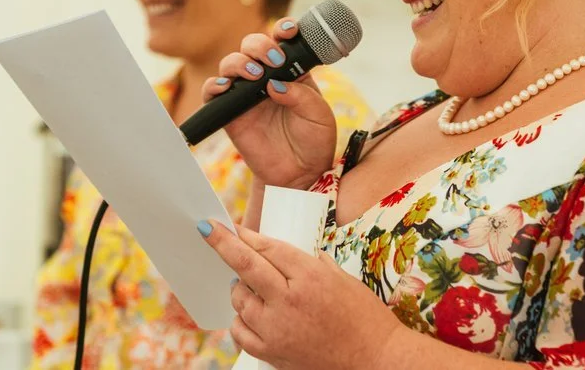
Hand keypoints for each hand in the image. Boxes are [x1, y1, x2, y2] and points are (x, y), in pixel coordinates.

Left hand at [199, 221, 405, 369]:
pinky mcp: (272, 353)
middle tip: (208, 231)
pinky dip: (240, 320)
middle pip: (247, 267)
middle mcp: (289, 301)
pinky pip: (241, 332)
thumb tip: (294, 254)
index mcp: (311, 277)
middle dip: (223, 244)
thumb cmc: (366, 319)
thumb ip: (316, 264)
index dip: (249, 235)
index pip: (270, 248)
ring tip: (246, 284)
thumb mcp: (344, 280)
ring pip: (240, 300)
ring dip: (238, 288)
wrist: (376, 360)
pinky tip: (247, 313)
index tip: (232, 227)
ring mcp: (278, 329)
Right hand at [203, 19, 335, 188]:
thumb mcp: (318, 116)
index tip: (290, 31)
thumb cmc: (313, 141)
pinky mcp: (230, 112)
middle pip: (252, 45)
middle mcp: (267, 76)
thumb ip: (302, 97)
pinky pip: (213, 92)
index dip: (283, 30)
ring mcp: (246, 93)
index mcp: (292, 71)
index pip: (283, 42)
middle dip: (260, 44)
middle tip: (274, 59)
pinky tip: (226, 87)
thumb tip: (275, 84)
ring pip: (231, 63)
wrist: (300, 173)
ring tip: (255, 74)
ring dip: (240, 62)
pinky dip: (215, 85)